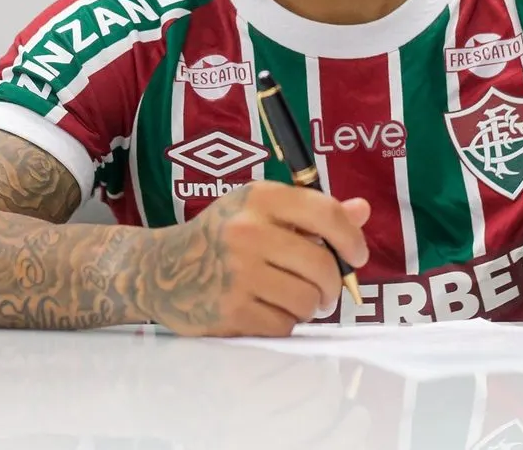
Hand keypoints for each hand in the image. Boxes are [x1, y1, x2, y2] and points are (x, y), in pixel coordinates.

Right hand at [143, 181, 369, 336]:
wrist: (159, 268)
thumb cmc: (219, 236)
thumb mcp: (258, 210)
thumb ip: (311, 212)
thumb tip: (363, 210)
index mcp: (259, 198)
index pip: (326, 213)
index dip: (352, 238)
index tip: (357, 255)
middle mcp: (248, 231)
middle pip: (322, 265)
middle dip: (332, 284)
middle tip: (324, 290)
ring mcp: (237, 272)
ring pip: (307, 299)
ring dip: (307, 306)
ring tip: (290, 298)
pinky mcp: (230, 309)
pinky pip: (284, 325)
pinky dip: (283, 322)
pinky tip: (265, 310)